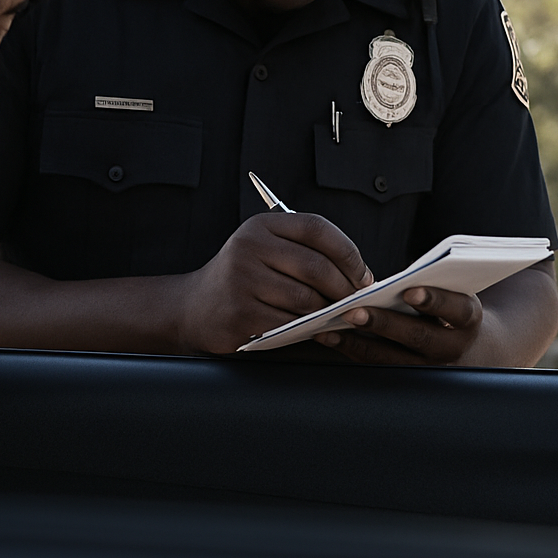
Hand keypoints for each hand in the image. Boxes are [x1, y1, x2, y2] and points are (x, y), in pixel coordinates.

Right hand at [176, 213, 373, 353]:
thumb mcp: (265, 249)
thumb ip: (305, 252)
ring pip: (305, 298)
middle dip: (345, 288)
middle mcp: (249, 247)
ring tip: (340, 316)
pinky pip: (289, 323)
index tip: (363, 274)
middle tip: (357, 301)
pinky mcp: (240, 313)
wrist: (194, 306)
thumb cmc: (243, 277)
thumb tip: (359, 276)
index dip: (348, 252)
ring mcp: (242, 280)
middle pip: (315, 266)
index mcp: (262, 226)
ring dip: (330, 312)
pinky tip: (320, 332)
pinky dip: (311, 331)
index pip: (316, 228)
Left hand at [314, 286, 483, 364]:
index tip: (410, 291)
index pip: (457, 309)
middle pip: (418, 337)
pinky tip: (331, 335)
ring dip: (359, 340)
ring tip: (335, 323)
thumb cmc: (450, 308)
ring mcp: (428, 366)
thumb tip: (390, 276)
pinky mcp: (406, 375)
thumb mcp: (453, 293)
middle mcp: (450, 347)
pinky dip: (352, 348)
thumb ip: (431, 284)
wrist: (467, 347)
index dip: (435, 300)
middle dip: (384, 324)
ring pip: (392, 357)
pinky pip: (376, 363)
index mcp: (467, 319)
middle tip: (356, 311)